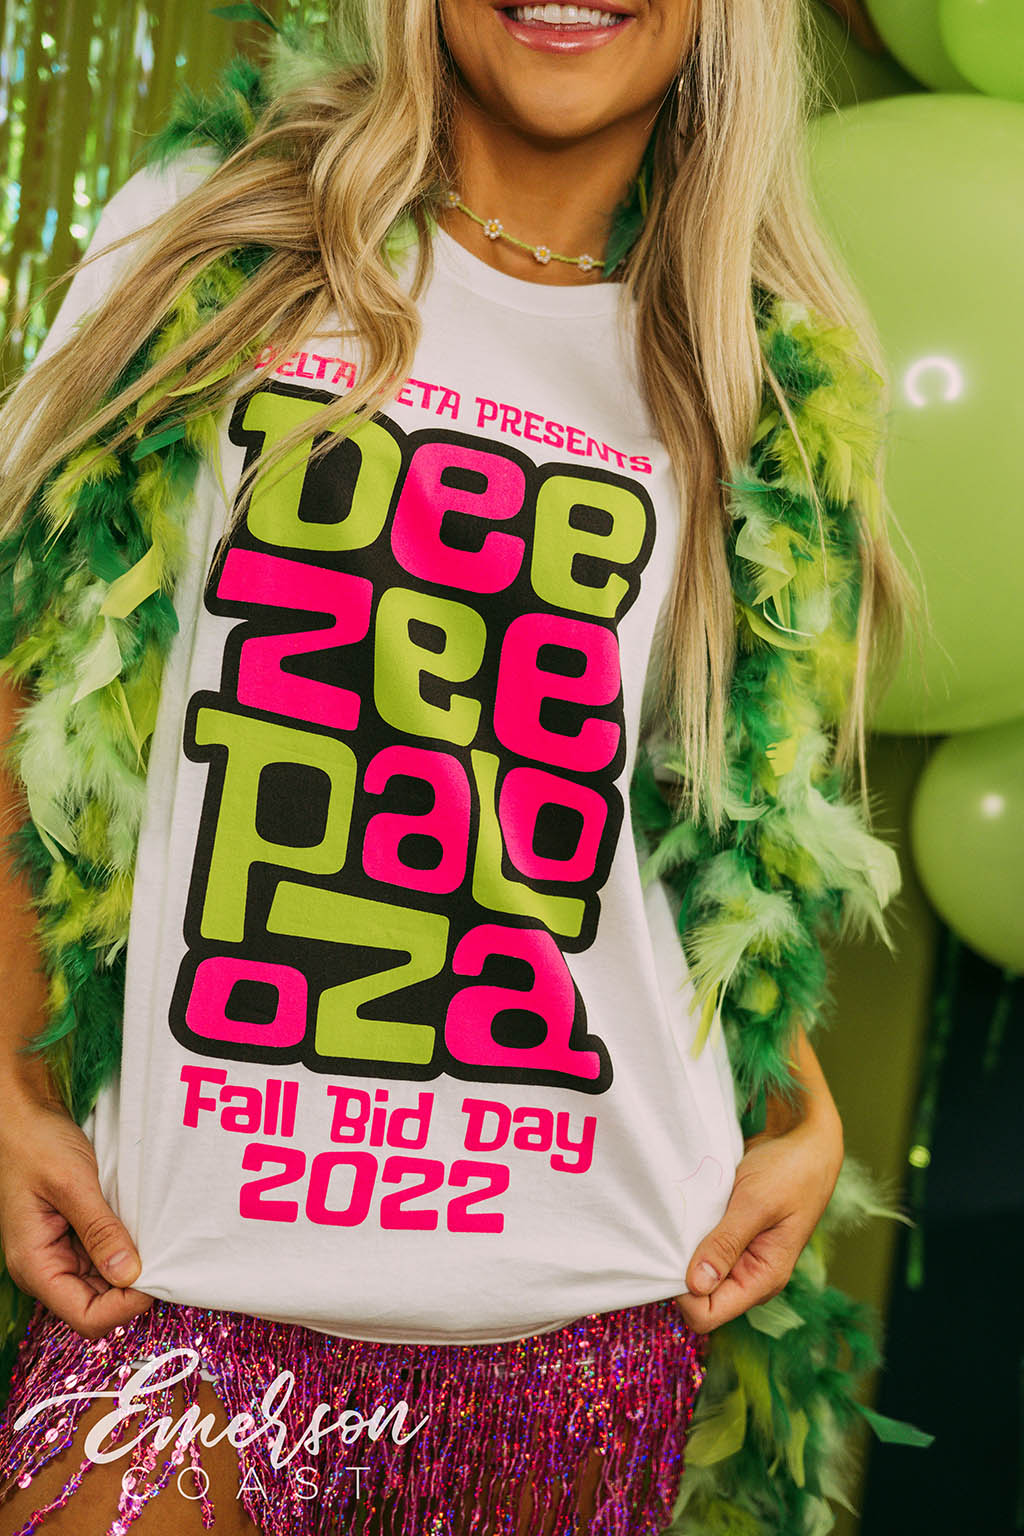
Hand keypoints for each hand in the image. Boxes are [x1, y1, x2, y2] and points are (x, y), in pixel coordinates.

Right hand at [0, 1093, 152, 1339]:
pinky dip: (128, 1250)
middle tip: (167, 1259)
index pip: (86, 1316)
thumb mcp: (72, 1184)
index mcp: (36, 1266)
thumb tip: (129, 1274)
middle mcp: (47, 1268)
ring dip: (133, 1269)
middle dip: (133, 1289)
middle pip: (99, 1305)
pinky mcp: (75, 1236)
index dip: (125, 1307)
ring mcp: (61, 1253)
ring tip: (158, 1244)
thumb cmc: (36, 1144)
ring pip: (106, 1283)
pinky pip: (106, 1257)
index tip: (157, 1277)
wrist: (24, 1116)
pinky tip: (144, 1231)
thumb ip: (99, 1230)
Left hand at [675, 1029, 843, 1332]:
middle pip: (697, 1298)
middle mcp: (749, 1276)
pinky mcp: (729, 1235)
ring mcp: (739, 1256)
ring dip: (681, 1251)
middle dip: (678, 1273)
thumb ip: (726, 1244)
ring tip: (679, 1220)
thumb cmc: (790, 1170)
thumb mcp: (756, 1204)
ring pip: (695, 1273)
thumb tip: (695, 1285)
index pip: (707, 1315)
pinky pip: (699, 1248)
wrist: (803, 1139)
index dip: (683, 1294)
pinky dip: (687, 1235)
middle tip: (671, 1234)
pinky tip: (684, 1213)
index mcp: (762, 1279)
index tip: (672, 1256)